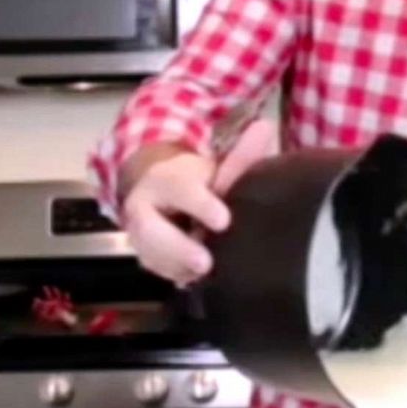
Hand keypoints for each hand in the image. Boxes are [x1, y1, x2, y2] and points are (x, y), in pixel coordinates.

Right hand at [120, 120, 277, 285]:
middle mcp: (145, 204)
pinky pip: (155, 269)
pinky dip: (174, 275)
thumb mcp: (219, 167)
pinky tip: (194, 281)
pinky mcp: (144, 255)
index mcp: (167, 178)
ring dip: (175, 266)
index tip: (223, 220)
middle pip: (149, 227)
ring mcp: (140, 233)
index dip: (199, 204)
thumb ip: (240, 156)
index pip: (179, 188)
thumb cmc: (201, 183)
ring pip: (148, 253)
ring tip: (204, 276)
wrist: (165, 194)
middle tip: (205, 263)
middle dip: (176, 246)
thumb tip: (265, 126)